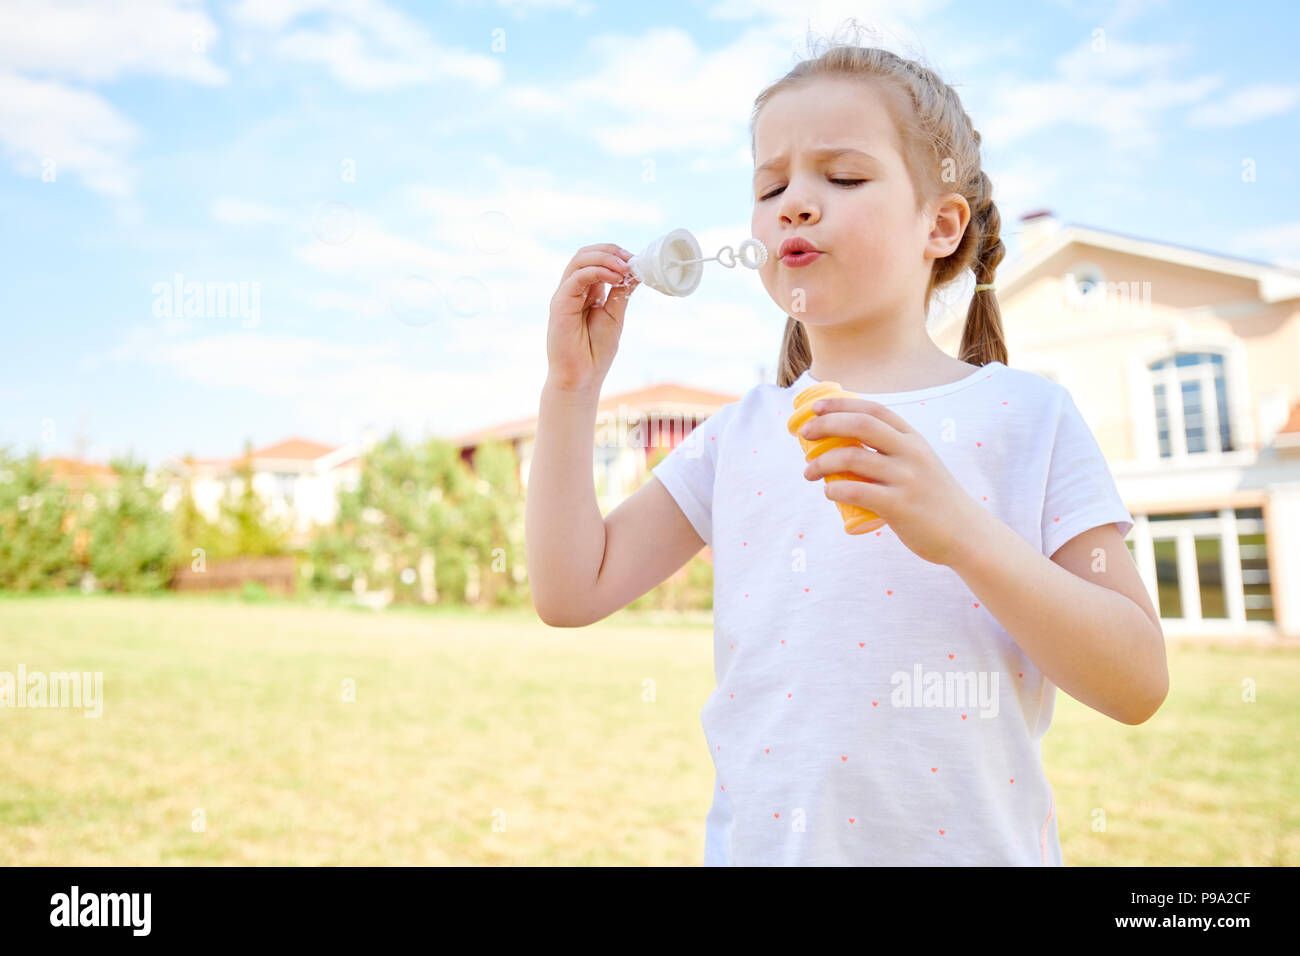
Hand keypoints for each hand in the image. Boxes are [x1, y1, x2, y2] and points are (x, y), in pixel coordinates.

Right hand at [546, 243, 639, 392]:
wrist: (582, 376)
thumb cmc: (596, 351)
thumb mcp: (615, 315)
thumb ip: (621, 292)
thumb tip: (636, 271)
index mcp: (586, 291)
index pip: (596, 259)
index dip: (615, 255)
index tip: (636, 261)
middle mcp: (573, 289)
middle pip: (586, 254)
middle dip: (610, 251)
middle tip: (631, 259)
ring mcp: (565, 295)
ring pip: (579, 260)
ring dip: (605, 258)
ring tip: (625, 267)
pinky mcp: (559, 303)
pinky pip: (577, 277)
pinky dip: (598, 271)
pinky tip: (615, 277)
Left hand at [799, 396, 981, 565]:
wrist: (966, 533)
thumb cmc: (933, 498)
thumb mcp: (919, 463)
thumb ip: (892, 451)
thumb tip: (845, 446)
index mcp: (913, 439)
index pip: (873, 410)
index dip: (841, 404)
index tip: (815, 408)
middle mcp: (911, 453)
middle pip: (859, 425)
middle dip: (825, 425)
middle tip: (804, 435)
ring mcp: (906, 479)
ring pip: (852, 458)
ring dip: (821, 463)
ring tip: (808, 472)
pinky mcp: (900, 506)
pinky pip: (856, 491)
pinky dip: (834, 489)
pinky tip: (828, 492)